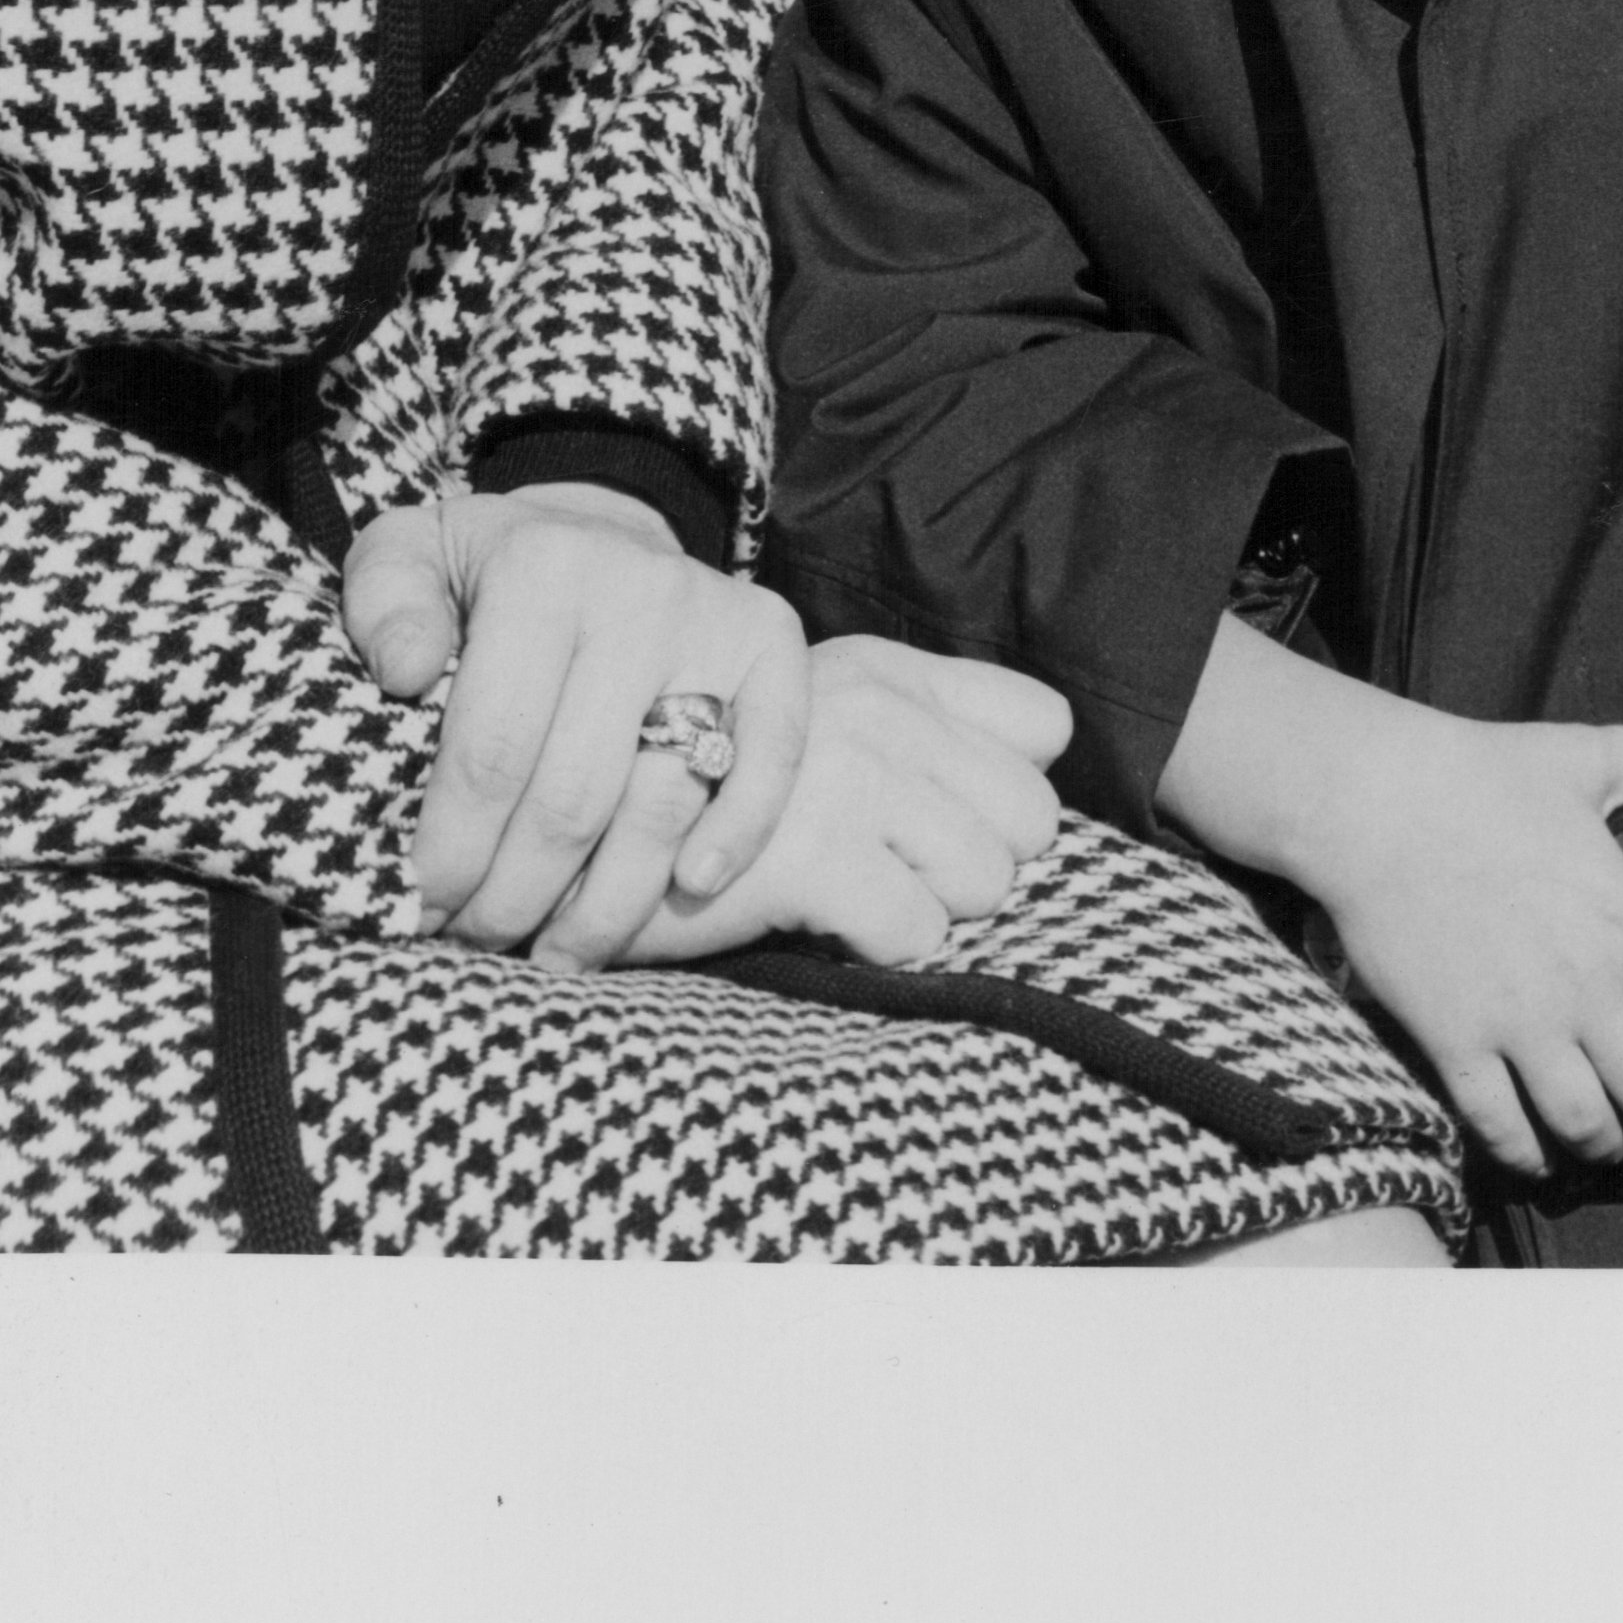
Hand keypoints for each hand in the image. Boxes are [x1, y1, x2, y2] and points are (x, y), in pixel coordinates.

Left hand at [346, 479, 816, 968]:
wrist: (594, 529)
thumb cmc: (484, 572)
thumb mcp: (410, 555)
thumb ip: (385, 602)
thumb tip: (405, 671)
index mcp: (542, 568)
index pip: (492, 750)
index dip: (450, 850)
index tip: (420, 906)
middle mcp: (639, 590)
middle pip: (573, 796)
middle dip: (513, 896)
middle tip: (475, 941)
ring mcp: (714, 620)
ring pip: (662, 802)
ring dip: (606, 905)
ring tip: (556, 955)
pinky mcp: (772, 645)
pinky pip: (769, 759)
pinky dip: (738, 832)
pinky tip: (690, 886)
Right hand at [623, 637, 1070, 967]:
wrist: (578, 830)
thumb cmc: (713, 796)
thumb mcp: (823, 725)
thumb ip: (928, 725)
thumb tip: (1038, 767)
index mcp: (887, 671)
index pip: (1043, 724)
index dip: (1008, 790)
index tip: (941, 818)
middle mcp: (878, 706)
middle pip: (1032, 817)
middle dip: (974, 865)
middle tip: (890, 872)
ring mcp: (847, 772)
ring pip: (986, 880)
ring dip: (927, 910)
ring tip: (850, 897)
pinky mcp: (811, 850)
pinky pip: (918, 932)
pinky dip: (877, 951)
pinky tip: (817, 926)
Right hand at [1302, 709, 1622, 1181]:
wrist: (1375, 802)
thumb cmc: (1482, 773)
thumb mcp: (1583, 756)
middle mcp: (1587, 986)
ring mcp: (1521, 1024)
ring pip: (1585, 1122)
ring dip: (1604, 1144)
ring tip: (1607, 1147)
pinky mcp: (1458, 1046)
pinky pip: (1503, 1128)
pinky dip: (1526, 1154)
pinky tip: (1537, 1156)